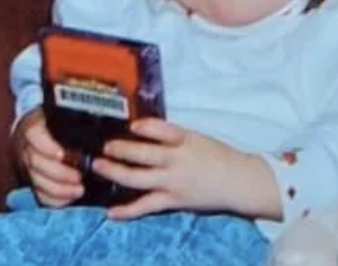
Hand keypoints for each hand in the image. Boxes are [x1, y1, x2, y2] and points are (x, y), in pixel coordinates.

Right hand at [12, 108, 84, 206]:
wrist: (37, 132)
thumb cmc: (56, 123)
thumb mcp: (61, 117)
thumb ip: (75, 122)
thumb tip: (97, 131)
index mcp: (34, 127)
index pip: (35, 135)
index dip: (47, 147)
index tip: (62, 155)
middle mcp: (27, 147)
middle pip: (36, 162)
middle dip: (59, 173)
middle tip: (79, 177)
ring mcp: (27, 166)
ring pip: (37, 181)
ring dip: (59, 189)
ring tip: (79, 190)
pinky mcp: (31, 181)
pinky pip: (38, 194)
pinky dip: (54, 199)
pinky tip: (69, 198)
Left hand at [92, 118, 282, 220]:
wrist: (238, 181)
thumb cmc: (217, 156)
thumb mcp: (197, 138)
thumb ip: (172, 136)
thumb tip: (145, 131)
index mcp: (185, 140)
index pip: (161, 130)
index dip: (144, 127)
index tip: (131, 125)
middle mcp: (177, 160)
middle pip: (143, 154)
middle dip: (120, 150)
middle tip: (105, 147)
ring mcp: (173, 182)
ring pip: (138, 178)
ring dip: (115, 173)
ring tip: (99, 166)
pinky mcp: (173, 200)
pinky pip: (146, 206)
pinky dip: (127, 210)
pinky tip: (110, 212)